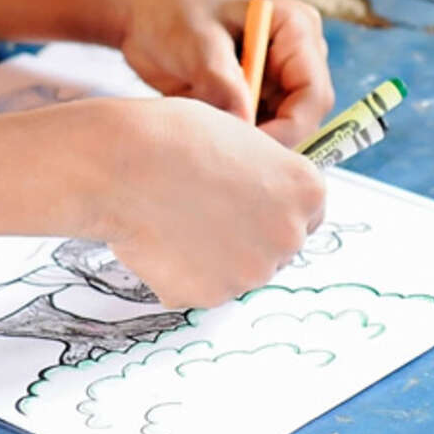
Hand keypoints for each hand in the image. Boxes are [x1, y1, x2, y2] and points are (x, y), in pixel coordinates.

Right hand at [86, 96, 327, 307]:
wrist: (123, 163)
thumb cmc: (175, 136)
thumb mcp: (238, 137)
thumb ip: (262, 172)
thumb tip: (256, 194)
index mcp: (306, 190)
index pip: (309, 212)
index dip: (276, 206)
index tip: (251, 202)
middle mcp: (289, 237)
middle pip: (276, 246)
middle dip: (247, 234)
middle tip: (204, 210)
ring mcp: (251, 272)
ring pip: (236, 270)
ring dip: (213, 255)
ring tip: (172, 219)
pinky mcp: (209, 297)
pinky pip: (198, 287)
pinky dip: (180, 272)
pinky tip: (157, 240)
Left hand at [115, 0, 333, 147]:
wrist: (142, 8)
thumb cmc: (171, 7)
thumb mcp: (196, 40)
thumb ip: (222, 81)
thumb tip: (244, 124)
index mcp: (296, 29)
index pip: (313, 94)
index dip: (290, 128)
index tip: (248, 150)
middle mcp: (295, 56)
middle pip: (302, 118)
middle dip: (268, 140)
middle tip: (223, 154)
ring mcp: (275, 78)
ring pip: (279, 130)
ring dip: (248, 142)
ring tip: (208, 140)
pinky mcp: (254, 98)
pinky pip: (255, 132)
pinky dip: (233, 141)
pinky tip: (204, 135)